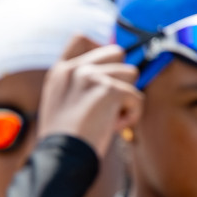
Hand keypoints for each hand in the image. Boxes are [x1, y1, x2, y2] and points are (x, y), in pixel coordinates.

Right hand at [35, 37, 142, 156]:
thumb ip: (78, 83)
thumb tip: (113, 72)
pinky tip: (112, 128)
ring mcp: (91, 77)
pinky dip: (130, 117)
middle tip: (107, 102)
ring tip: (106, 118)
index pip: (80, 38)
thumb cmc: (64, 140)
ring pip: (131, 74)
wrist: (62, 158)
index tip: (103, 70)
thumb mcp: (60, 103)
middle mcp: (74, 69)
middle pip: (116, 52)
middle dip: (119, 76)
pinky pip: (137, 98)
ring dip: (126, 98)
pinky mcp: (110, 90)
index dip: (98, 49)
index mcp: (59, 72)